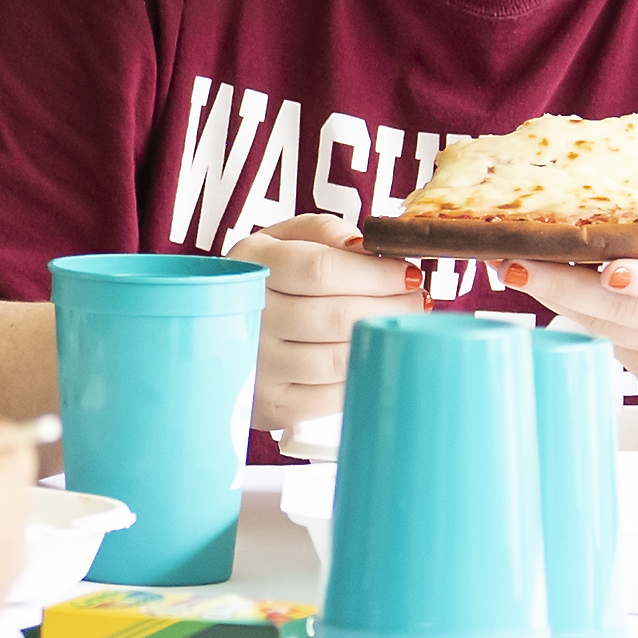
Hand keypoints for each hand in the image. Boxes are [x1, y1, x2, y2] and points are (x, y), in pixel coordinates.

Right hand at [230, 212, 425, 432]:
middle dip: (390, 307)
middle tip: (417, 300)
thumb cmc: (267, 281)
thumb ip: (324, 231)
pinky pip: (334, 394)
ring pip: (339, 357)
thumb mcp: (283, 240)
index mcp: (255, 266)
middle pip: (337, 316)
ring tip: (400, 324)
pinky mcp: (273, 406)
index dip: (376, 274)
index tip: (408, 274)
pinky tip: (372, 353)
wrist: (220, 332)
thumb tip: (368, 245)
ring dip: (380, 340)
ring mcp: (260, 366)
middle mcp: (251, 318)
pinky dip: (362, 372)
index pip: (323, 270)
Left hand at [506, 247, 637, 423]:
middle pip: (621, 313)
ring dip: (558, 299)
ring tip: (519, 268)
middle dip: (560, 287)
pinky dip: (589, 321)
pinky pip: (614, 348)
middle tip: (515, 263)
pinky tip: (563, 297)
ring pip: (605, 330)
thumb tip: (626, 152)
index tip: (613, 270)